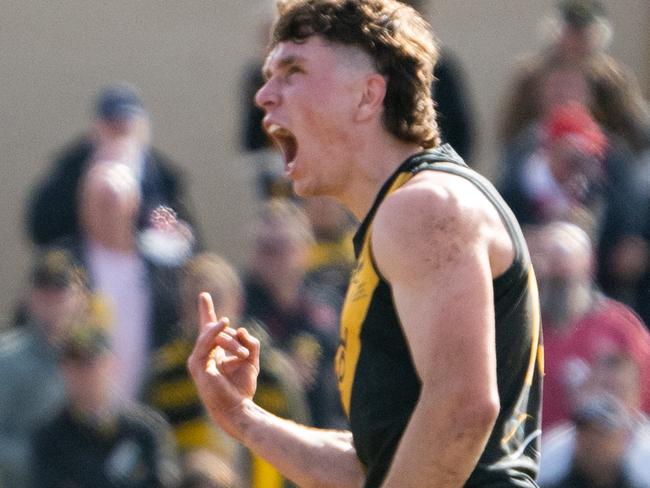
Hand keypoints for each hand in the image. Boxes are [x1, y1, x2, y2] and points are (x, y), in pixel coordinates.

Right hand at [187, 292, 260, 433]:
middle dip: (233, 339)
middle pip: (214, 330)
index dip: (205, 310)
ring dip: (230, 343)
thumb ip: (249, 342)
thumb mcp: (251, 360)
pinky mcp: (197, 365)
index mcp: (214, 352)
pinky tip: (223, 324)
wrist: (237, 408)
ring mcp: (198, 359)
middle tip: (245, 355)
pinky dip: (214, 333)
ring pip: (212, 336)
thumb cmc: (242, 387)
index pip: (208, 327)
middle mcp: (203, 354)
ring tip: (243, 356)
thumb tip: (241, 329)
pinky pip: (205, 344)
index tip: (204, 295)